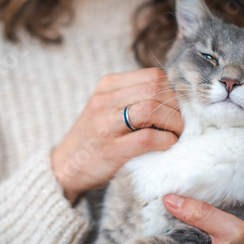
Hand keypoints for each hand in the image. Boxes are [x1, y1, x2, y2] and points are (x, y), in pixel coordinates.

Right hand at [52, 68, 183, 202]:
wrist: (65, 167)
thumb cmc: (94, 138)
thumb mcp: (107, 108)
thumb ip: (133, 98)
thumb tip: (174, 98)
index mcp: (107, 86)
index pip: (153, 76)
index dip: (171, 91)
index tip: (174, 108)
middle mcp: (105, 101)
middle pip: (155, 89)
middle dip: (175, 107)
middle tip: (178, 123)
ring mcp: (106, 125)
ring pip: (151, 109)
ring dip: (173, 123)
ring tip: (175, 134)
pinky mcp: (111, 150)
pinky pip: (147, 137)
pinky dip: (165, 141)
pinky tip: (167, 145)